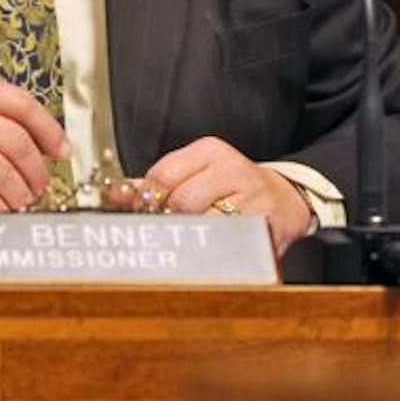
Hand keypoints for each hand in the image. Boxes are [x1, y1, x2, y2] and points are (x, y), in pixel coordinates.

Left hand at [144, 137, 315, 254]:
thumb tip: (114, 193)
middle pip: (182, 201)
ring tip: (194, 237)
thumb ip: (156, 184)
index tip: (146, 212)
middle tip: (170, 229)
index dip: (147, 199)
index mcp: (210, 151)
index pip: (163, 175)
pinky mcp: (265, 224)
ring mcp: (252, 197)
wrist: (285, 200)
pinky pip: (226, 241)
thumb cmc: (232, 189)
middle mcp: (232, 169)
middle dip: (169, 220)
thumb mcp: (196, 174)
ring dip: (192, 237)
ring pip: (204, 223)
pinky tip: (212, 247)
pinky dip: (213, 249)